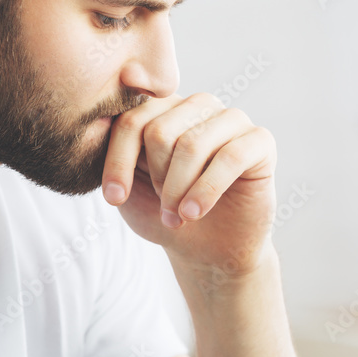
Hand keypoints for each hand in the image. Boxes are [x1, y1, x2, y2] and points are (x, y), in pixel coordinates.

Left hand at [100, 92, 276, 277]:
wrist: (209, 251)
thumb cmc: (166, 213)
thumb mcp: (129, 185)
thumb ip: (114, 151)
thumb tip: (97, 119)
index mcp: (165, 108)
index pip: (132, 118)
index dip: (118, 161)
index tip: (113, 198)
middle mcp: (199, 106)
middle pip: (160, 132)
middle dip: (156, 179)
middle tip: (164, 207)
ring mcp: (232, 120)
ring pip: (192, 145)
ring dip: (178, 191)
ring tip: (178, 217)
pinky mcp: (260, 141)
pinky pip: (230, 157)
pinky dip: (207, 191)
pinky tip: (195, 213)